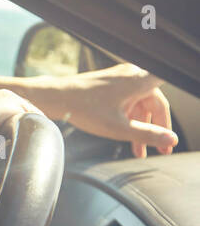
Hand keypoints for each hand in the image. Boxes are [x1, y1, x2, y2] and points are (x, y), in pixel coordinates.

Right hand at [0, 90, 37, 225]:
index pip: (5, 144)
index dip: (11, 168)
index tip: (3, 194)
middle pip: (22, 136)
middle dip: (26, 162)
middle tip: (17, 190)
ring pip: (31, 127)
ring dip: (32, 151)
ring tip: (23, 178)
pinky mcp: (3, 105)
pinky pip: (35, 119)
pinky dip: (38, 138)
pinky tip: (32, 160)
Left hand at [42, 64, 175, 158]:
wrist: (53, 98)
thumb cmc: (82, 108)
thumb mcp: (118, 128)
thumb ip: (147, 135)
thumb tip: (171, 140)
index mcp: (139, 80)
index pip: (167, 90)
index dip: (171, 110)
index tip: (171, 128)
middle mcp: (132, 75)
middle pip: (154, 104)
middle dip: (157, 128)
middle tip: (160, 150)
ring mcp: (121, 79)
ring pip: (140, 105)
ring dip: (141, 127)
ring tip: (140, 151)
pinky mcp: (110, 85)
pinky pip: (128, 102)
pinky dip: (129, 119)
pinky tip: (127, 138)